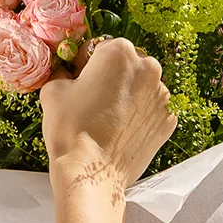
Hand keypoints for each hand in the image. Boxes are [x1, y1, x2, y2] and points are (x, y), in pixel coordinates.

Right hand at [40, 38, 175, 192]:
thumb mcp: (53, 91)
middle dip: (112, 78)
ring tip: (106, 118)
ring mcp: (162, 97)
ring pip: (142, 88)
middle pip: (127, 66)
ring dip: (127, 96)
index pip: (101, 48)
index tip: (79, 79)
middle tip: (93, 100)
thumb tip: (66, 73)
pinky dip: (139, 117)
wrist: (91, 174)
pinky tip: (120, 131)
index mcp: (120, 53)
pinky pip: (151, 111)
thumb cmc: (70, 129)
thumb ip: (62, 73)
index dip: (87, 64)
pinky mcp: (168, 121)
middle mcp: (148, 68)